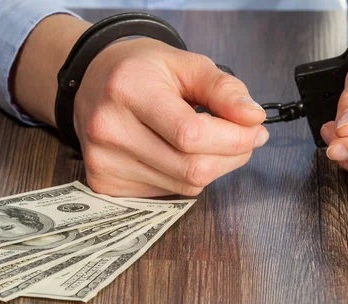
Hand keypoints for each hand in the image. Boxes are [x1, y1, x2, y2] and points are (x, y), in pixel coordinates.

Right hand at [73, 38, 267, 196]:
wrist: (92, 82)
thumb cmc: (143, 71)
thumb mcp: (186, 64)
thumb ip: (223, 89)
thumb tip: (254, 118)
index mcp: (128, 89)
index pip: (191, 134)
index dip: (234, 139)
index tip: (255, 129)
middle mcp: (108, 129)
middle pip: (191, 168)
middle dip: (232, 156)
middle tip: (245, 138)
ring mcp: (102, 161)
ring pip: (185, 186)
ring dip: (212, 168)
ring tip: (212, 143)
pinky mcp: (103, 183)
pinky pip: (168, 194)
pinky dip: (186, 178)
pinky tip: (179, 154)